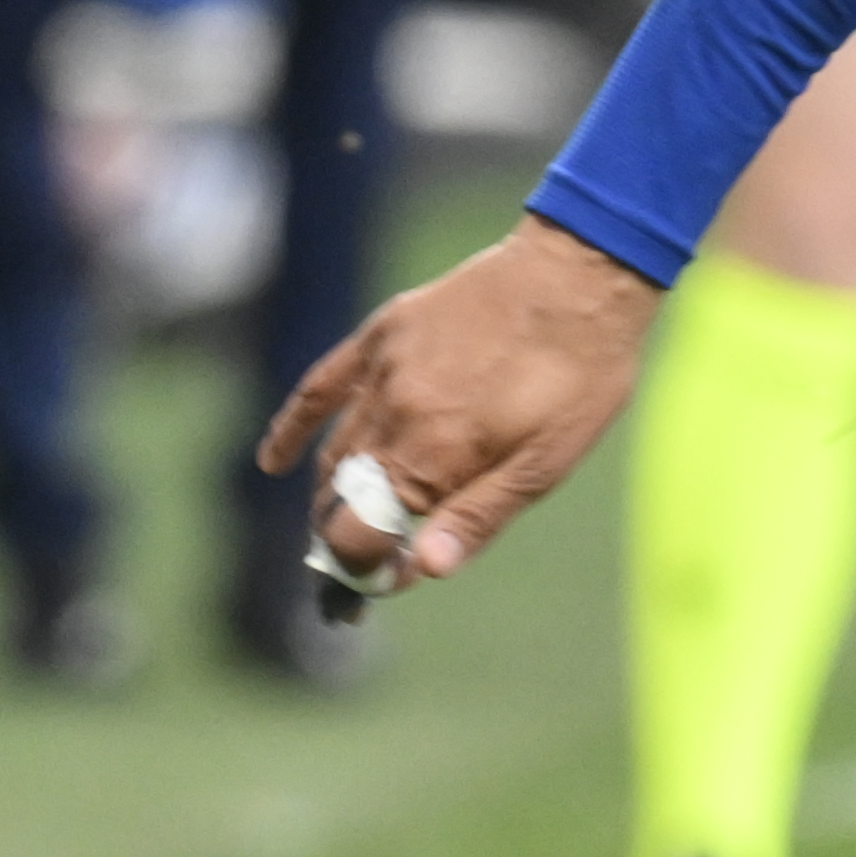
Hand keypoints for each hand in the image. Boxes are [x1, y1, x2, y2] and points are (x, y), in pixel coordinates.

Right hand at [257, 222, 661, 588]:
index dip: (361, 570)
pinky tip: (275, 462)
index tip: (379, 584)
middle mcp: (393, 415)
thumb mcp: (547, 462)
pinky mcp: (382, 334)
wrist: (580, 272)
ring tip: (340, 528)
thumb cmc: (580, 375)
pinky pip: (320, 389)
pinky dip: (293, 429)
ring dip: (331, 498)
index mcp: (432, 456)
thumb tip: (424, 570)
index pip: (357, 536)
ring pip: (334, 452)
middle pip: (339, 499)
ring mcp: (381, 371)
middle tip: (361, 568)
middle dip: (343, 541)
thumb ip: (478, 518)